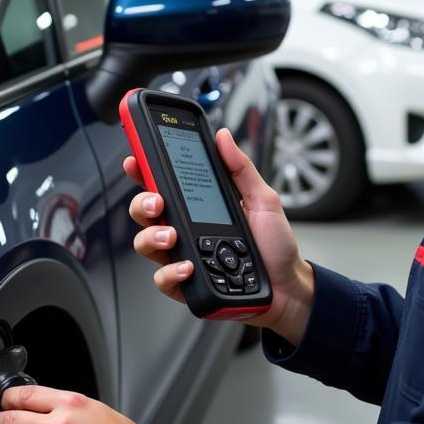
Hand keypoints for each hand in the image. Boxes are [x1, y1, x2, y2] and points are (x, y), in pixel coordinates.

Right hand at [124, 128, 313, 345]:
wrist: (288, 285)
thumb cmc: (275, 245)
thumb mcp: (263, 200)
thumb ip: (241, 168)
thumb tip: (223, 137)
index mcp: (198, 206)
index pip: (163, 184)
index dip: (143, 170)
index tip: (136, 159)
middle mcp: (185, 229)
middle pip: (144, 212)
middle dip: (141, 203)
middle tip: (157, 202)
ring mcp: (182, 256)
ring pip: (145, 244)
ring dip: (151, 237)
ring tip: (172, 236)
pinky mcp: (186, 284)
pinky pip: (163, 279)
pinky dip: (170, 272)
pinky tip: (187, 266)